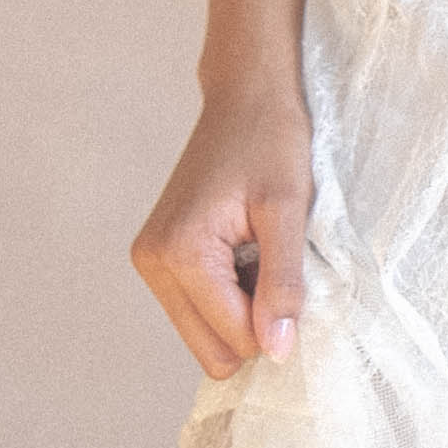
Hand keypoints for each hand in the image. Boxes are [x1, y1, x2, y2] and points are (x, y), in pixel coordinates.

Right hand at [130, 85, 313, 378]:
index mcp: (180, 253)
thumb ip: (282, 283)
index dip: (277, 324)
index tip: (297, 279)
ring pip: (204, 336)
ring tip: (261, 257)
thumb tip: (278, 350)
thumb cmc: (271, 140)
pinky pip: (198, 309)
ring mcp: (150, 261)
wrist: (245, 97)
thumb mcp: (289, 210)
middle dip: (254, 326)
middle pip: (211, 350)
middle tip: (279, 273)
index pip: (234, 338)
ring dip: (243, 311)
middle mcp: (153, 262)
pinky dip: (230, 297)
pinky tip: (246, 255)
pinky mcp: (158, 257)